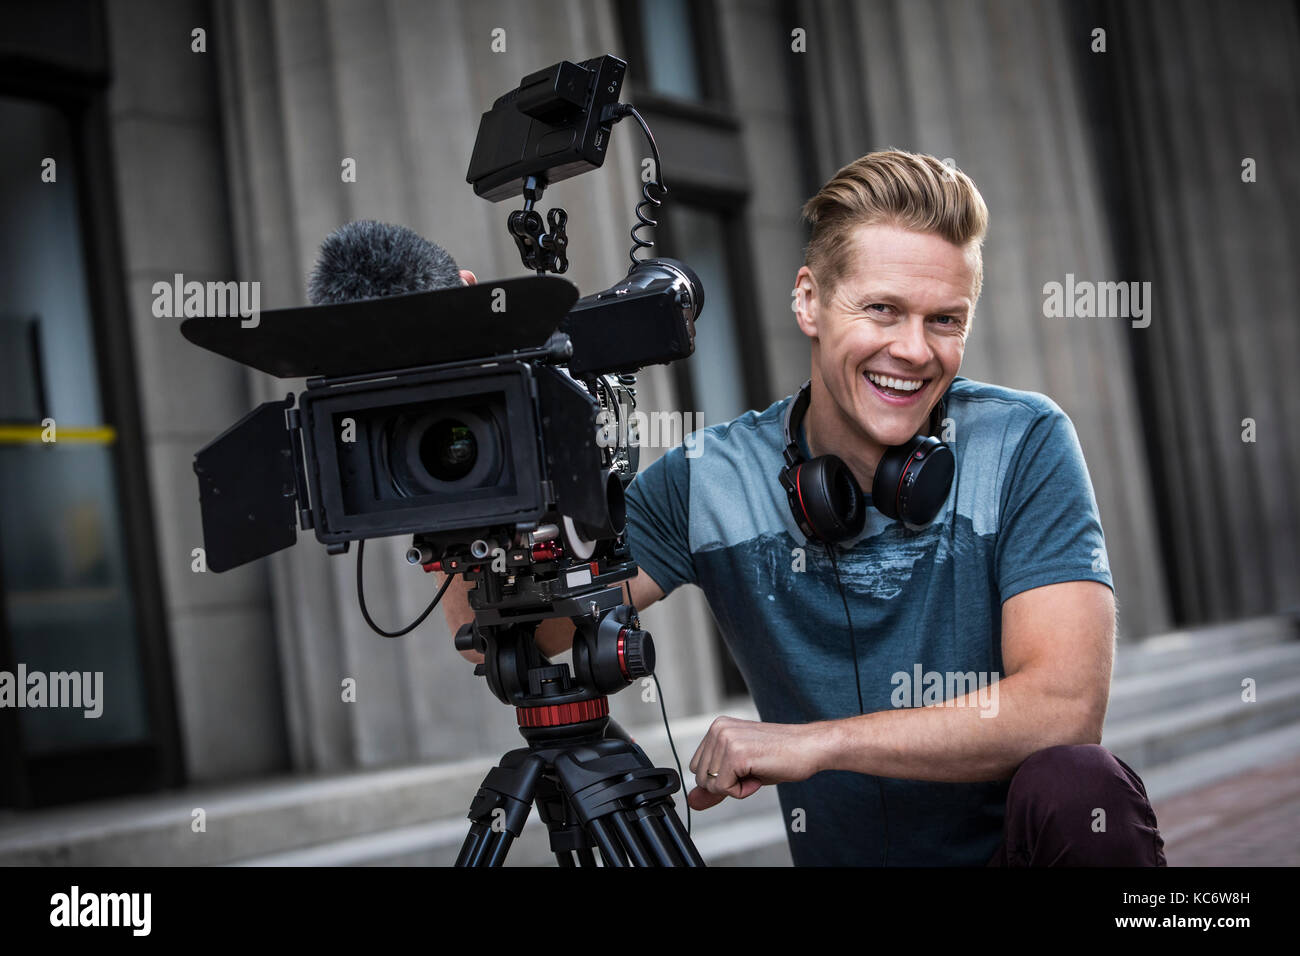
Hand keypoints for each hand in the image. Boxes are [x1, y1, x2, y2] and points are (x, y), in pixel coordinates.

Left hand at [686, 716, 829, 810]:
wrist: (809, 747)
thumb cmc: (780, 756)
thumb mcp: (741, 771)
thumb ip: (715, 785)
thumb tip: (693, 801)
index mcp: (717, 727)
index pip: (697, 768)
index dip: (721, 777)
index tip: (745, 767)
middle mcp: (718, 729)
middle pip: (701, 777)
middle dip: (726, 784)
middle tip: (752, 770)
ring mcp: (726, 740)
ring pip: (711, 785)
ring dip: (736, 787)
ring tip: (757, 770)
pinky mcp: (736, 754)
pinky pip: (724, 789)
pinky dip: (742, 791)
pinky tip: (759, 776)